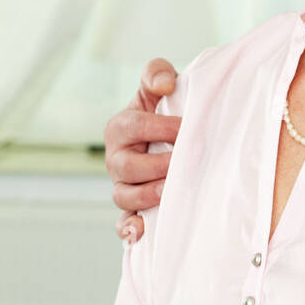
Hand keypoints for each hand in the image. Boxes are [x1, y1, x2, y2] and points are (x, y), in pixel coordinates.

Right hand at [104, 58, 179, 241]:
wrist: (172, 135)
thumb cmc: (165, 109)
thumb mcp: (159, 85)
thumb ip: (157, 73)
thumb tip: (165, 85)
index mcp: (121, 127)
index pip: (135, 127)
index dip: (161, 128)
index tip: (188, 129)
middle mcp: (117, 158)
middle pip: (127, 166)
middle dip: (156, 165)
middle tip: (183, 163)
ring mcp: (122, 184)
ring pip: (124, 196)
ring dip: (147, 196)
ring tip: (171, 192)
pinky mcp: (132, 207)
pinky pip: (123, 222)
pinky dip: (129, 228)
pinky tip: (141, 231)